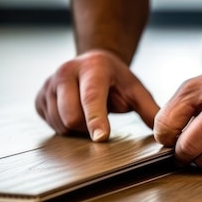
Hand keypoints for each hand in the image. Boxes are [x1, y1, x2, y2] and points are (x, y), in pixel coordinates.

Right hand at [35, 49, 158, 140]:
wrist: (92, 63)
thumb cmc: (116, 81)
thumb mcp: (135, 90)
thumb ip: (149, 109)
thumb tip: (163, 132)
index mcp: (92, 68)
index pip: (91, 98)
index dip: (96, 120)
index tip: (101, 138)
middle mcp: (66, 71)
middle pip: (71, 117)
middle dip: (86, 128)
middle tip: (100, 122)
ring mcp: (48, 83)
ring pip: (59, 124)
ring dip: (76, 129)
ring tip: (87, 115)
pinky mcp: (39, 96)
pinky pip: (49, 124)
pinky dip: (63, 126)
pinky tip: (74, 114)